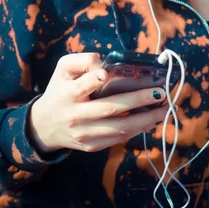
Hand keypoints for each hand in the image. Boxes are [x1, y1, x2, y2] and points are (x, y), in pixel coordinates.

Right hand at [28, 53, 167, 154]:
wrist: (44, 126)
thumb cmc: (60, 91)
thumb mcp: (62, 70)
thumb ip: (82, 61)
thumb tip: (105, 63)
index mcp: (68, 94)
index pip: (82, 86)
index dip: (94, 80)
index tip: (107, 74)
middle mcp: (76, 115)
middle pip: (110, 108)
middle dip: (138, 100)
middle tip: (159, 92)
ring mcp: (85, 134)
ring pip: (120, 128)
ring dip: (146, 119)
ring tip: (164, 109)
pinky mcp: (92, 146)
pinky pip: (119, 138)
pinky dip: (138, 129)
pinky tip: (152, 119)